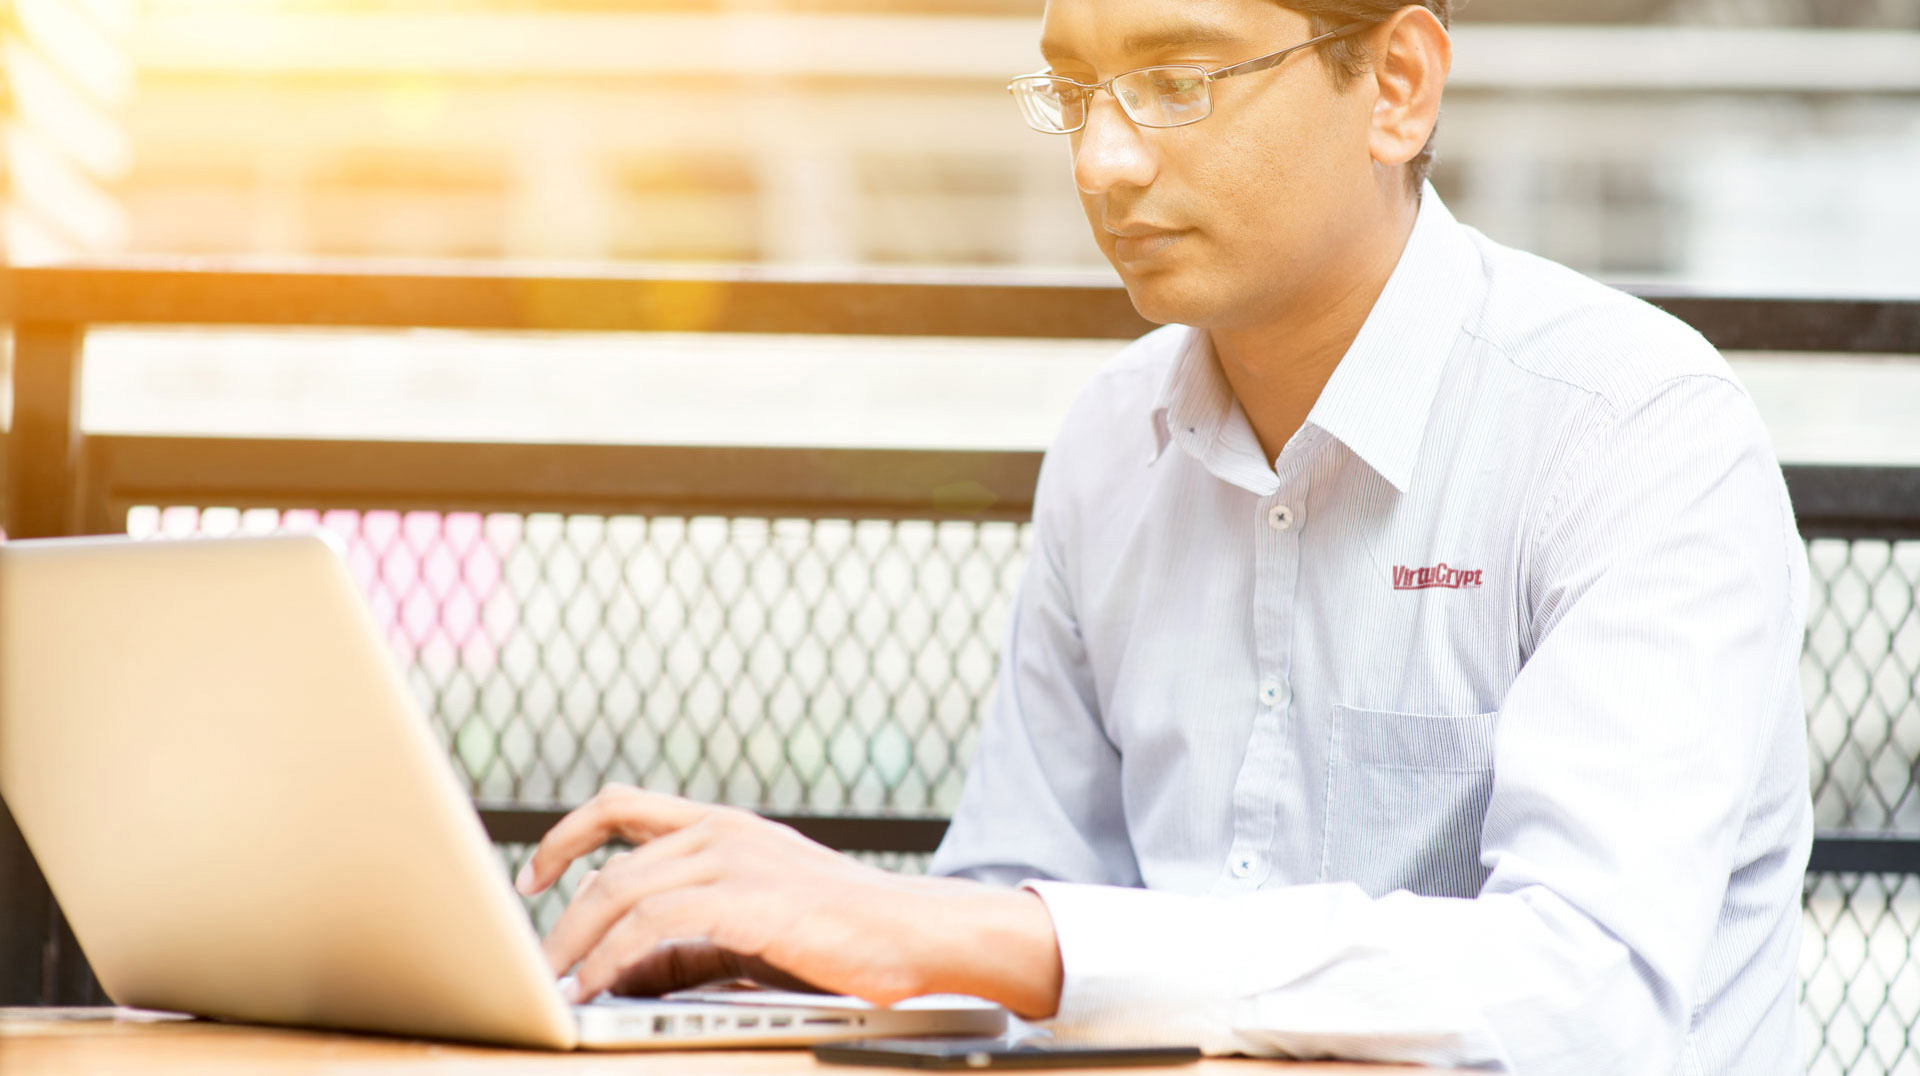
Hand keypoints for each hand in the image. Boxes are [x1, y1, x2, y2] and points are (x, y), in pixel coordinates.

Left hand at [514, 784, 1063, 1016]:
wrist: (919, 933)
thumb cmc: (845, 934)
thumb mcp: (756, 922)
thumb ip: (691, 936)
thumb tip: (624, 973)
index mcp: (723, 826)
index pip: (621, 806)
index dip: (567, 835)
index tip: (534, 876)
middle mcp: (721, 831)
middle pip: (608, 859)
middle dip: (558, 912)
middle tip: (531, 959)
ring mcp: (734, 860)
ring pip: (620, 889)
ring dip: (573, 941)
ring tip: (551, 984)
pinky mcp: (747, 899)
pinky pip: (651, 924)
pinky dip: (611, 958)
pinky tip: (595, 988)